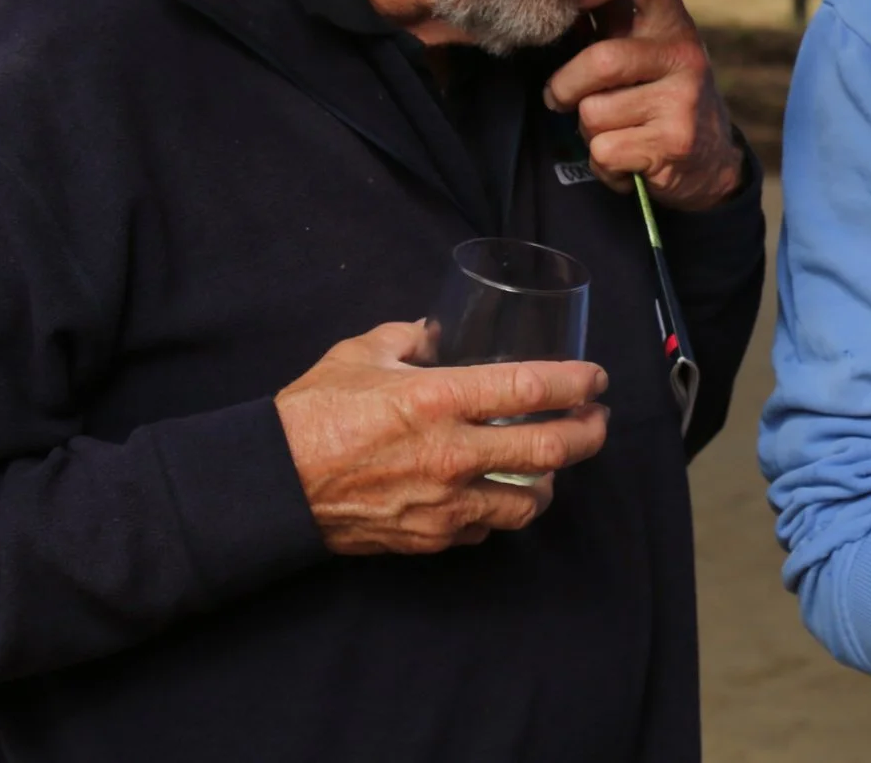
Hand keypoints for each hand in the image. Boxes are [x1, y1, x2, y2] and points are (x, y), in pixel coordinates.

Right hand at [274, 322, 609, 555]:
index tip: (595, 379)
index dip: (576, 382)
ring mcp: (446, 501)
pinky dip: (501, 511)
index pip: (532, 386)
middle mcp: (454, 452)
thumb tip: (435, 333)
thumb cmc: (313, 412)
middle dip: (587, 434)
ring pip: (528, 501)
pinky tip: (499, 496)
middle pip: (549, 449)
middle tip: (597, 421)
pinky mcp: (431, 536)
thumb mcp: (361, 353)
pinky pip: (486, 528)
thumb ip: (408, 338)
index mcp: (440, 398)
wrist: (272, 485)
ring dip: (551, 481)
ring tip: (554, 465)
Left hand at [542, 0, 743, 209]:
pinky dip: (603, 165)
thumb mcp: (646, 54)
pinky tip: (626, 160)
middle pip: (601, 59)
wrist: (712, 163)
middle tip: (560, 98)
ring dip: (587, 132)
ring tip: (615, 132)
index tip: (571, 1)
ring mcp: (683, 101)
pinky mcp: (674, 145)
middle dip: (564, 87)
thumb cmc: (659, 100)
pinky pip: (604, 152)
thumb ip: (609, 23)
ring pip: (593, 113)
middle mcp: (685, 55)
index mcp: (673, 23)